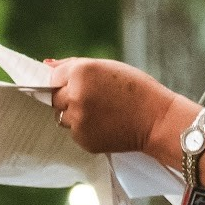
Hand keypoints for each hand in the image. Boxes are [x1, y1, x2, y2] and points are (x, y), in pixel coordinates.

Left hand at [46, 57, 178, 154]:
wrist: (158, 120)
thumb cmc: (137, 89)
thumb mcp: (109, 68)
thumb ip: (75, 65)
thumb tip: (46, 65)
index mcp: (81, 72)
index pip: (55, 77)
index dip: (70, 80)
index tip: (88, 84)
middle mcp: (75, 96)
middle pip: (55, 98)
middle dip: (70, 98)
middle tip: (97, 99)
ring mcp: (78, 120)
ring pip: (62, 116)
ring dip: (76, 114)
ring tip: (103, 112)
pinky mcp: (83, 139)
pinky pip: (75, 132)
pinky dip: (86, 128)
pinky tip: (107, 124)